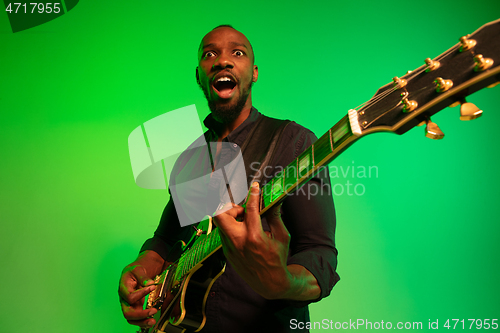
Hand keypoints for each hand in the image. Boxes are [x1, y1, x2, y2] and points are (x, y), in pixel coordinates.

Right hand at [118, 252, 163, 327]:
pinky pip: (137, 318)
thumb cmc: (134, 271)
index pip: (130, 296)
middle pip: (128, 312)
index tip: (152, 287)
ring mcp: (129, 304)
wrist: (135, 273)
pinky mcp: (135, 307)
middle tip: (153, 311)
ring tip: (152, 321)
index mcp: (123, 288)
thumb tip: (150, 284)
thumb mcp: (138, 269)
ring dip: (142, 321)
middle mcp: (124, 299)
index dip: (141, 294)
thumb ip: (143, 276)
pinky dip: (143, 321)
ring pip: (131, 318)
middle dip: (140, 315)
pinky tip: (151, 320)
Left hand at [213, 182, 291, 298]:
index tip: (254, 188)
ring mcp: (230, 248)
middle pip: (220, 215)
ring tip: (245, 221)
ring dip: (231, 218)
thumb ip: (275, 216)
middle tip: (242, 210)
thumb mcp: (282, 236)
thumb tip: (274, 200)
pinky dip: (232, 228)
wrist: (270, 282)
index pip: (250, 209)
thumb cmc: (277, 259)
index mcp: (254, 237)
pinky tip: (244, 232)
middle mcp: (238, 242)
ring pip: (221, 224)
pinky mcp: (226, 253)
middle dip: (230, 207)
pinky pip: (224, 234)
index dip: (252, 195)